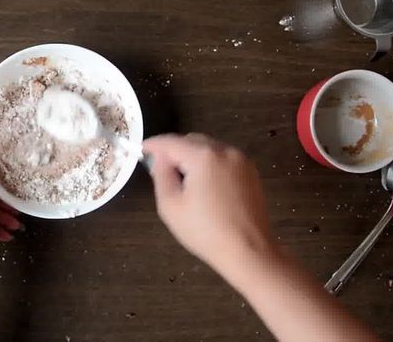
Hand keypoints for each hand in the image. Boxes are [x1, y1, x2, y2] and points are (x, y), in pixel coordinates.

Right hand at [142, 133, 271, 274]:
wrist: (249, 251)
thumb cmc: (204, 231)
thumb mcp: (171, 205)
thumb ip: (161, 175)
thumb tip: (160, 159)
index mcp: (203, 156)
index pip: (171, 142)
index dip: (153, 145)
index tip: (141, 149)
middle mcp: (225, 151)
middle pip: (192, 141)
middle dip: (175, 151)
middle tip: (162, 170)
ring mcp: (241, 161)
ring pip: (209, 149)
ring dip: (193, 157)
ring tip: (184, 181)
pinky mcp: (251, 172)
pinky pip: (223, 159)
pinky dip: (210, 165)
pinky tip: (205, 186)